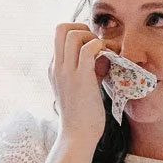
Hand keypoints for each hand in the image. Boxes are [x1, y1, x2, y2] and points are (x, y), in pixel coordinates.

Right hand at [51, 23, 109, 146]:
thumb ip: (89, 69)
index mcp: (55, 67)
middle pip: (61, 27)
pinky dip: (100, 47)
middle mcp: (57, 66)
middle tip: (97, 44)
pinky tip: (108, 59)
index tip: (94, 46)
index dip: (79, 34)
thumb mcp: (83, 86)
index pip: (59, 35)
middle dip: (82, 28)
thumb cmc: (83, 114)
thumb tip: (103, 56)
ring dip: (92, 37)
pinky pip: (89, 49)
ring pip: (73, 34)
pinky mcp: (80, 78)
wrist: (78, 135)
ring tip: (103, 53)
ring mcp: (66, 71)